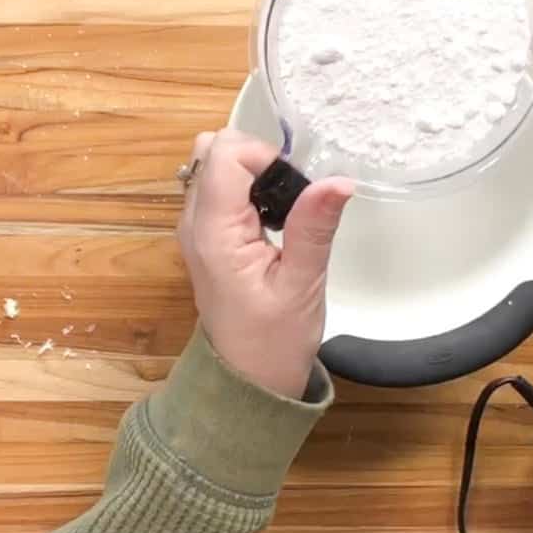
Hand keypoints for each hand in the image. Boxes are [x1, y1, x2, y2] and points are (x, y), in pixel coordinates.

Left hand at [177, 129, 354, 398]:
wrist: (247, 382)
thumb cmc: (274, 342)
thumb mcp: (302, 285)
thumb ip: (314, 227)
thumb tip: (339, 180)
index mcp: (213, 232)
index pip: (225, 154)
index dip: (264, 157)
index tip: (295, 188)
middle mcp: (193, 222)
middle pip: (212, 150)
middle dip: (256, 157)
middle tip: (290, 196)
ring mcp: (195, 228)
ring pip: (212, 165)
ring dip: (250, 172)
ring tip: (282, 209)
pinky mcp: (205, 236)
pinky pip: (217, 188)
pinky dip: (245, 187)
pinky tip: (271, 219)